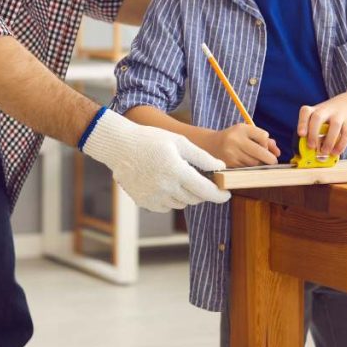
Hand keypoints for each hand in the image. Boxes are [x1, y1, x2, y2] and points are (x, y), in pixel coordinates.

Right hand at [80, 108, 231, 211]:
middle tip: (201, 180)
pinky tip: (164, 184)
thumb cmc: (151, 140)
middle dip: (202, 192)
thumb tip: (221, 167)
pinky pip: (166, 207)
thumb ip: (202, 156)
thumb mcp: (179, 142)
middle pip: (195, 199)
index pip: (206, 191)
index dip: (220, 195)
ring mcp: (154, 197)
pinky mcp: (144, 202)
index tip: (226, 194)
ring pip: (181, 204)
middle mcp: (166, 187)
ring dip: (186, 195)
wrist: (120, 146)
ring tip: (178, 177)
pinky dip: (170, 199)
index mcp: (178, 171)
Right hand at [207, 122, 280, 167]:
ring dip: (260, 163)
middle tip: (273, 161)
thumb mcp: (247, 132)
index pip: (263, 136)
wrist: (210, 145)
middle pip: (260, 152)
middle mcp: (235, 140)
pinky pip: (247, 168)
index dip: (267, 143)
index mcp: (241, 129)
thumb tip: (278, 152)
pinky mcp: (230, 164)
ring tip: (257, 160)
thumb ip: (263, 139)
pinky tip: (248, 163)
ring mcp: (232, 153)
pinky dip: (251, 167)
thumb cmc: (234, 137)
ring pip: (255, 163)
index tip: (265, 145)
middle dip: (270, 159)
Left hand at [298, 97, 346, 155]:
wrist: (345, 105)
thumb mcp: (315, 119)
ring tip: (324, 152)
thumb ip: (310, 132)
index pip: (305, 112)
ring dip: (329, 141)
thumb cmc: (325, 118)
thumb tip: (307, 151)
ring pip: (335, 125)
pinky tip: (335, 152)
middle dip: (314, 133)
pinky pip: (346, 133)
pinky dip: (340, 145)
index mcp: (314, 109)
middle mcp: (325, 110)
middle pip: (318, 117)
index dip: (302, 123)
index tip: (301, 134)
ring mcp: (338, 114)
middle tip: (311, 147)